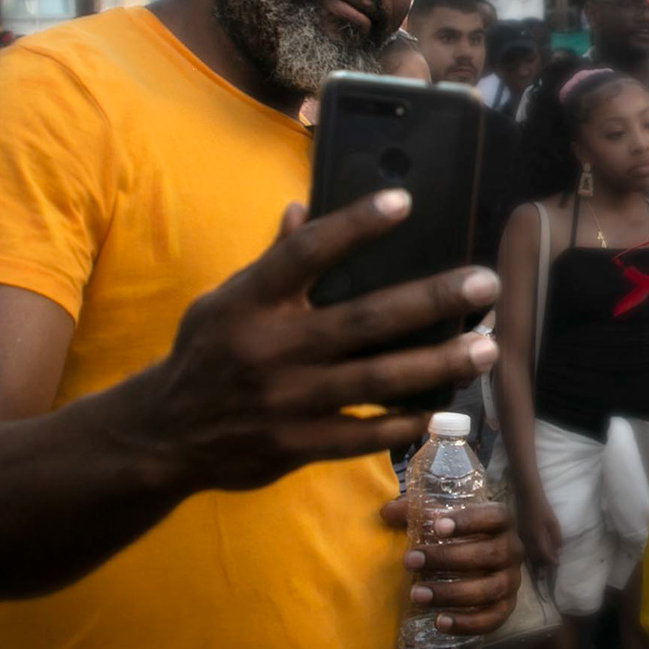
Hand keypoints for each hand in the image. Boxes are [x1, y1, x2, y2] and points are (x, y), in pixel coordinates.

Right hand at [129, 190, 500, 494]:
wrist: (160, 436)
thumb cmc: (205, 354)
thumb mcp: (223, 301)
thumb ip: (270, 262)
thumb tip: (300, 209)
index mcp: (249, 302)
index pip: (305, 252)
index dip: (354, 225)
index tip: (405, 203)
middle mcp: (270, 349)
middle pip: (363, 319)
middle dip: (431, 301)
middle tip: (485, 284)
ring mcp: (286, 402)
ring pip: (377, 379)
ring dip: (438, 363)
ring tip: (487, 348)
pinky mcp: (296, 445)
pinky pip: (363, 435)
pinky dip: (405, 423)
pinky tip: (445, 408)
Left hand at [381, 498, 523, 635]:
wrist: (479, 564)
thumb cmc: (457, 536)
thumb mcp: (440, 519)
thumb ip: (414, 513)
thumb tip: (387, 513)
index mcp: (502, 522)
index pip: (494, 517)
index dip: (468, 521)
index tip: (436, 527)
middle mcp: (513, 550)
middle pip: (488, 554)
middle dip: (447, 558)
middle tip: (409, 561)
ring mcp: (511, 581)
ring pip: (489, 589)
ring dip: (451, 593)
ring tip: (416, 595)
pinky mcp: (505, 608)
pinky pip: (492, 619)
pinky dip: (467, 623)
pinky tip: (439, 622)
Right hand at [515, 489, 562, 568]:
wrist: (527, 496)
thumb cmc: (543, 507)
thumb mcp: (553, 522)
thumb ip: (556, 537)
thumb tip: (559, 550)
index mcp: (537, 537)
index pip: (544, 555)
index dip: (551, 561)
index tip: (557, 564)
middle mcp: (527, 540)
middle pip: (535, 558)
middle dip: (543, 564)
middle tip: (550, 566)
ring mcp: (522, 536)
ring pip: (528, 554)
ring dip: (536, 560)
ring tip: (543, 562)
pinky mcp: (519, 533)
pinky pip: (525, 548)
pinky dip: (531, 553)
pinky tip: (536, 552)